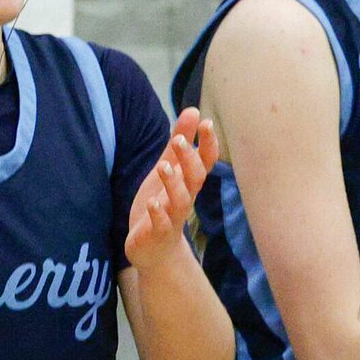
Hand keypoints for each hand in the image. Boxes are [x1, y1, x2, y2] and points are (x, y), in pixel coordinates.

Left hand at [125, 110, 219, 272]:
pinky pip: (161, 224)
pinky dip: (158, 214)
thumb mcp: (169, 169)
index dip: (208, 144)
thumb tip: (193, 110)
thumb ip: (180, 141)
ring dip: (173, 183)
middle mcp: (185, 198)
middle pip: (195, 178)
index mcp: (189, 182)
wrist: (154, 250)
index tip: (206, 123)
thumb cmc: (162, 204)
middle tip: (178, 140)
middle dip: (189, 159)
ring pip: (180, 200)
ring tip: (163, 166)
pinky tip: (152, 203)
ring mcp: (172, 216)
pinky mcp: (157, 233)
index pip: (205, 161)